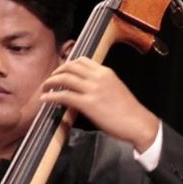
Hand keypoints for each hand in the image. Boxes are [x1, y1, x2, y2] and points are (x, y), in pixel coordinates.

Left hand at [40, 58, 159, 152]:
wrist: (138, 123)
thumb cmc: (129, 111)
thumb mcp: (115, 89)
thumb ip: (100, 85)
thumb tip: (85, 88)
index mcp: (106, 72)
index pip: (82, 60)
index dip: (67, 64)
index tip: (61, 71)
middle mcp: (98, 77)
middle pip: (70, 66)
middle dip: (56, 72)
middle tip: (50, 80)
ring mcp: (93, 90)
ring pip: (64, 78)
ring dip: (50, 82)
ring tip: (45, 88)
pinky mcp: (88, 104)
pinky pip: (64, 96)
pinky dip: (51, 96)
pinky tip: (45, 99)